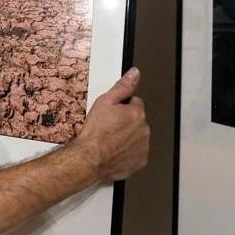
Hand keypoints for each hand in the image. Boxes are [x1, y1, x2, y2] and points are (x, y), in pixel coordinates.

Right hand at [75, 67, 149, 182]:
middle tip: (110, 128)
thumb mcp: (105, 102)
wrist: (89, 159)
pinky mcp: (140, 161)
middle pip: (137, 121)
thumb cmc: (95, 133)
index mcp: (137, 113)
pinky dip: (129, 153)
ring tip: (111, 141)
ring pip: (138, 137)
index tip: (113, 114)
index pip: (136, 103)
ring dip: (129, 137)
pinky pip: (137, 153)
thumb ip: (123, 86)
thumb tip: (134, 73)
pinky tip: (115, 152)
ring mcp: (143, 147)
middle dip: (127, 123)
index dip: (123, 107)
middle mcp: (144, 129)